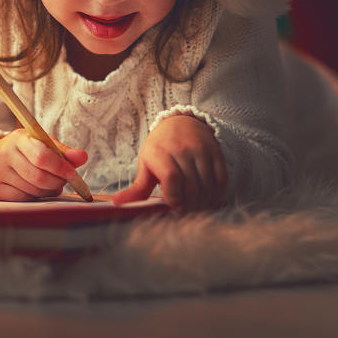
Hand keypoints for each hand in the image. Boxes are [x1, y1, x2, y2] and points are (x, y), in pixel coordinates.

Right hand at [0, 129, 88, 201]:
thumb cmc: (27, 150)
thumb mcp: (44, 144)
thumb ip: (64, 151)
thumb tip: (82, 157)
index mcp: (19, 139)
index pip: (41, 156)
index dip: (59, 167)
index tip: (71, 173)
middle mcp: (5, 154)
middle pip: (39, 177)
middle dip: (57, 182)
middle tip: (63, 180)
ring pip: (33, 190)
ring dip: (48, 190)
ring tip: (49, 183)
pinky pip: (24, 199)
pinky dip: (35, 196)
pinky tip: (34, 188)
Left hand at [112, 115, 226, 211]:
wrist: (181, 123)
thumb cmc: (160, 148)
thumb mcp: (146, 164)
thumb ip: (137, 188)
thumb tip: (116, 204)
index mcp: (160, 152)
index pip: (171, 178)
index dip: (174, 197)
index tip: (174, 210)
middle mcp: (182, 149)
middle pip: (191, 185)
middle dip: (189, 206)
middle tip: (185, 214)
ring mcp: (201, 150)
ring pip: (207, 185)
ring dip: (203, 203)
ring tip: (196, 210)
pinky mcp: (216, 153)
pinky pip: (221, 179)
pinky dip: (217, 195)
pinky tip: (209, 201)